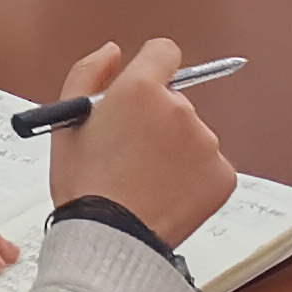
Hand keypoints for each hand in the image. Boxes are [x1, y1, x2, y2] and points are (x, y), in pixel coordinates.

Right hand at [42, 40, 238, 251]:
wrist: (109, 239)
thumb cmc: (85, 185)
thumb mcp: (68, 121)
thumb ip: (88, 73)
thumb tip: (112, 52)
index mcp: (141, 89)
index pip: (164, 51)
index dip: (150, 68)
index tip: (142, 92)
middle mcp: (180, 109)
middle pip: (175, 99)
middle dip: (157, 118)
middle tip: (132, 151)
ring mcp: (206, 143)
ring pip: (192, 134)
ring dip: (176, 149)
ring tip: (145, 179)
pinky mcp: (223, 174)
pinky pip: (209, 166)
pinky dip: (193, 177)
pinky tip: (166, 193)